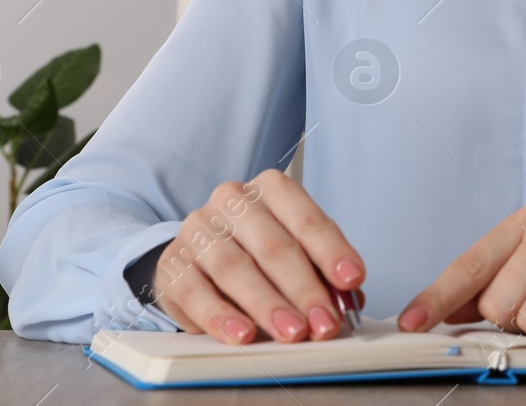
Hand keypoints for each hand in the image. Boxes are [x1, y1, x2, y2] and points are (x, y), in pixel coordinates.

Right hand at [147, 168, 365, 345]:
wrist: (197, 256)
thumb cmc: (256, 252)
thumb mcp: (294, 253)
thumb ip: (321, 273)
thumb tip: (347, 301)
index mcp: (271, 189)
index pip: (306, 219)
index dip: (331, 251)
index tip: (352, 280)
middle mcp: (232, 201)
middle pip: (273, 246)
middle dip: (304, 289)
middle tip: (324, 323)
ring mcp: (199, 230)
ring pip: (235, 268)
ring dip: (268, 306)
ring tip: (292, 333)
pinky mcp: (173, 264)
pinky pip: (196, 293)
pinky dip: (222, 318)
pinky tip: (243, 336)